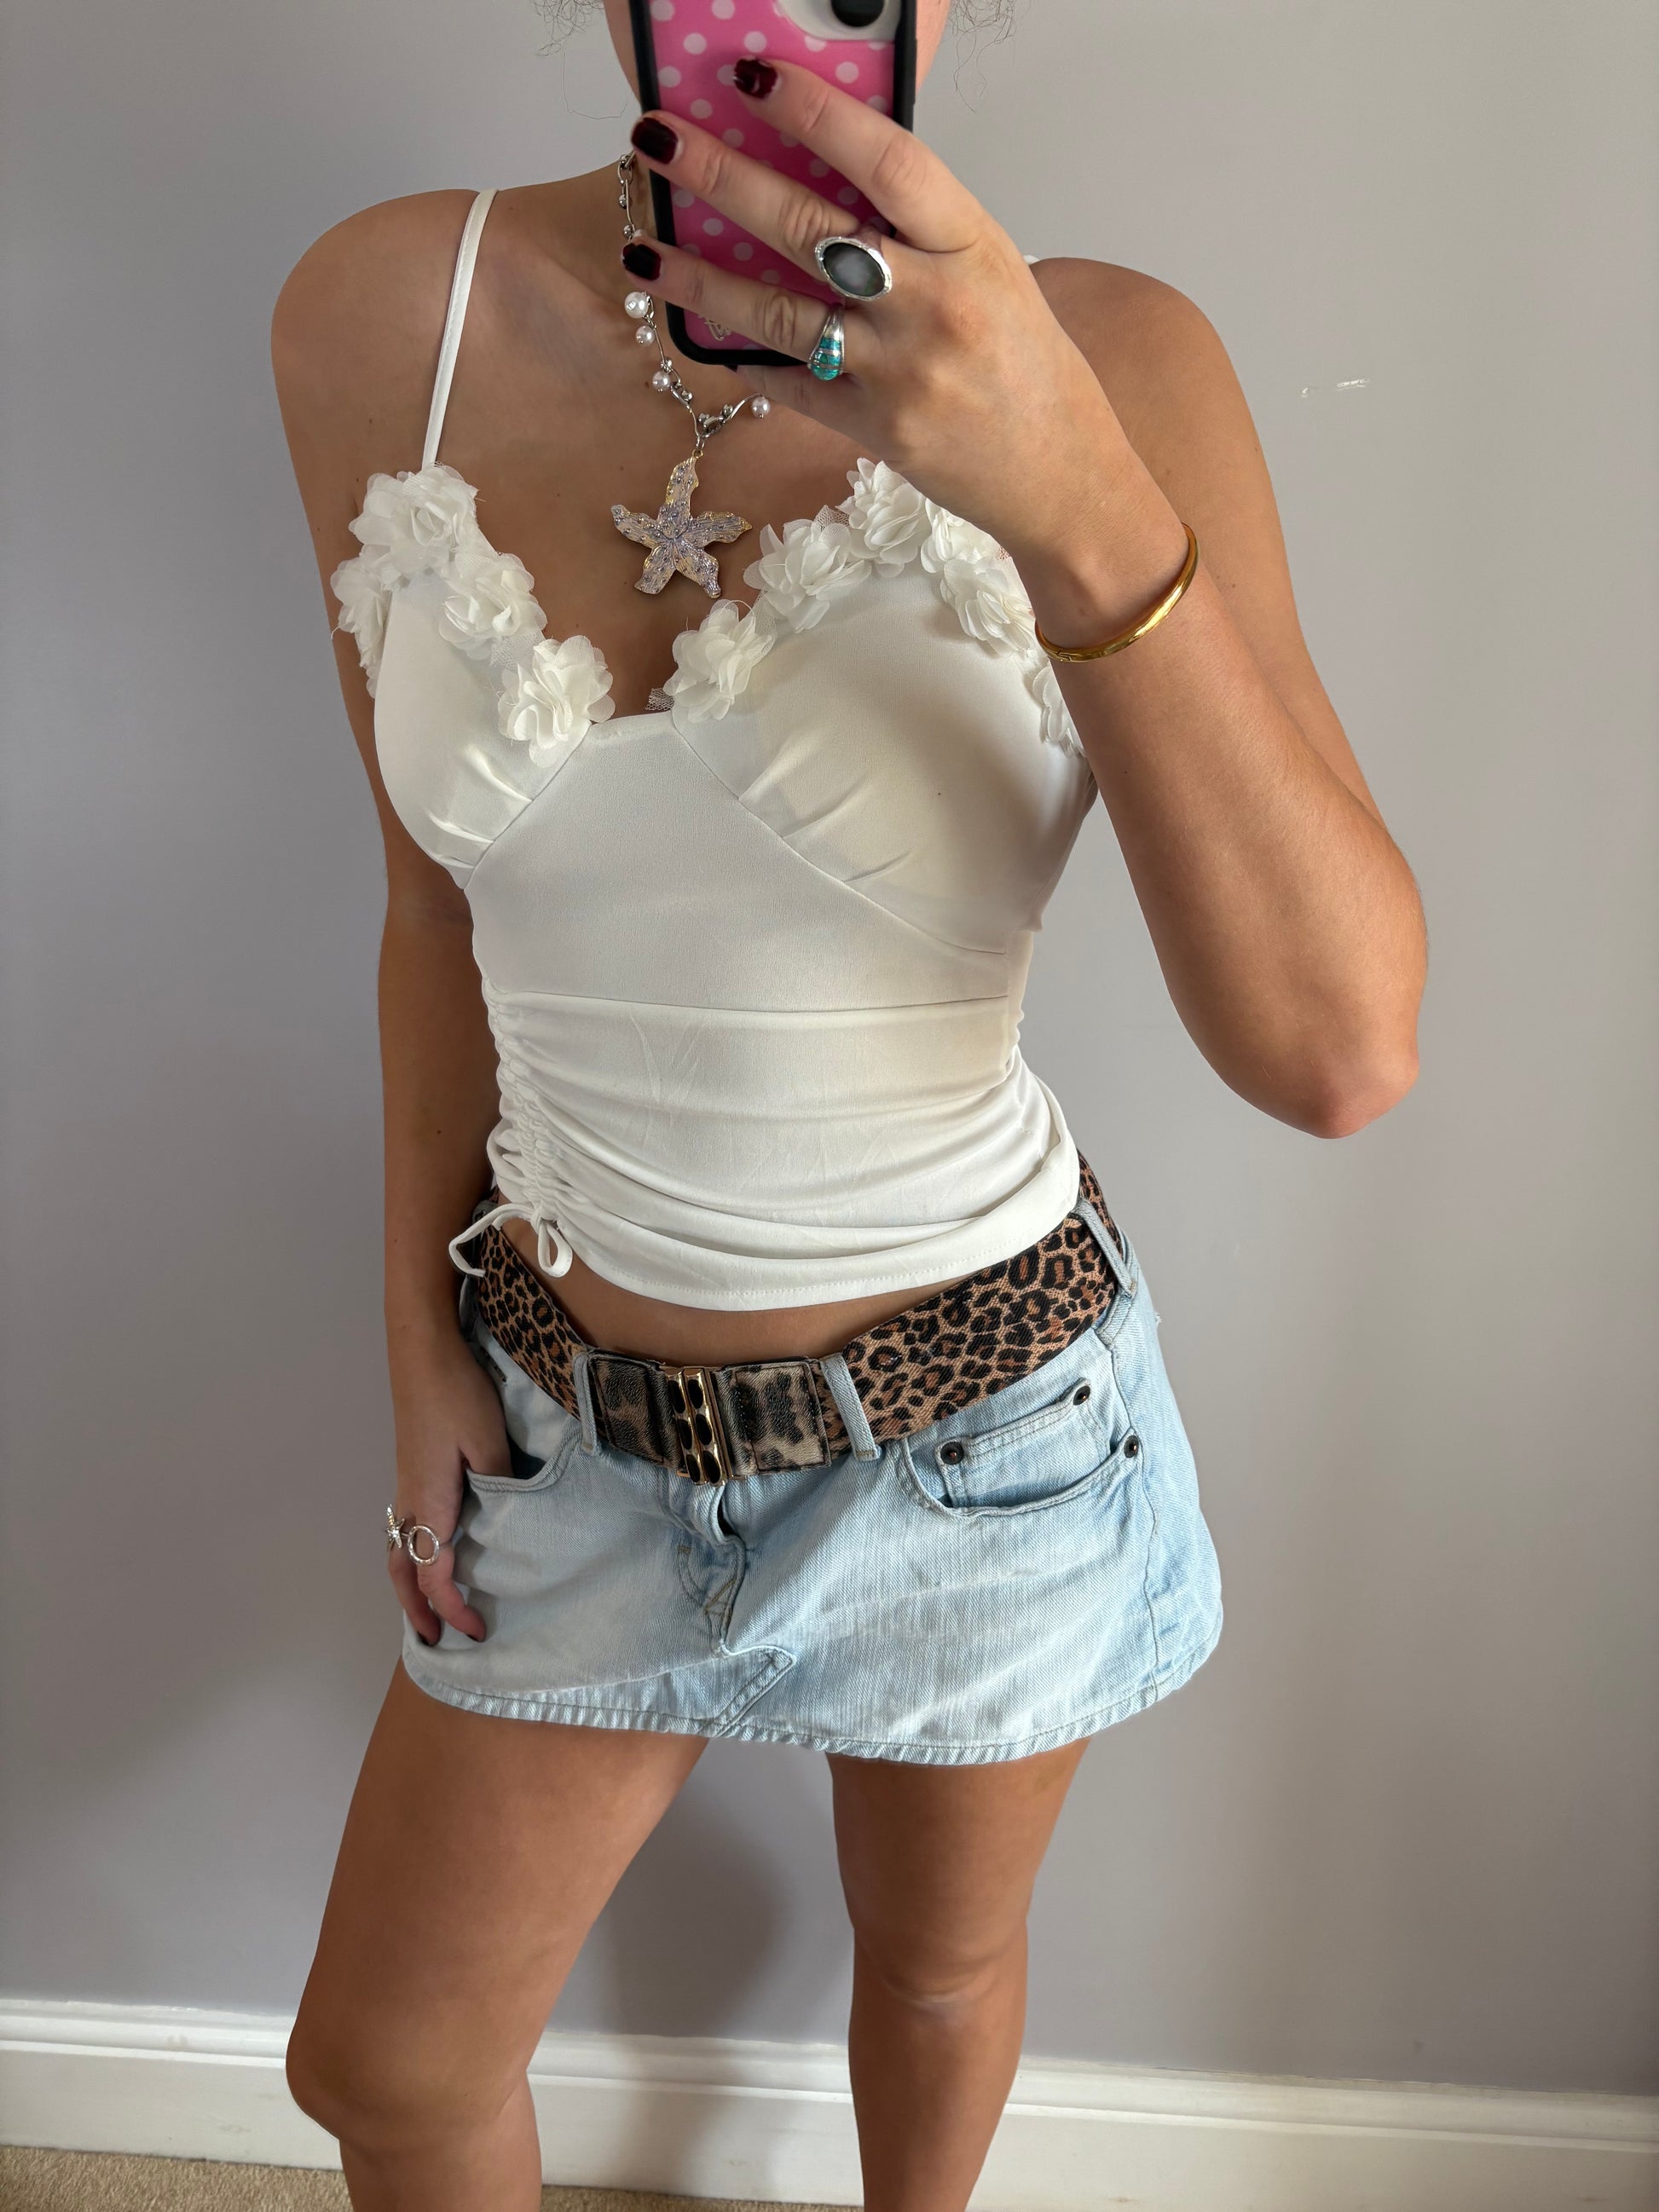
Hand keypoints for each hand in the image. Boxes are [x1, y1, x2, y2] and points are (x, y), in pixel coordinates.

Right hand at [387, 1329, 511, 1644]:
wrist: (424, 1351)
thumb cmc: (457, 1394)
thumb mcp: (489, 1442)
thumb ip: (501, 1488)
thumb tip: (512, 1524)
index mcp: (431, 1502)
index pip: (435, 1574)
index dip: (453, 1608)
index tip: (475, 1631)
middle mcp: (411, 1500)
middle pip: (402, 1570)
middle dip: (415, 1610)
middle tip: (435, 1640)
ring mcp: (407, 1484)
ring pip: (398, 1548)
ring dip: (408, 1584)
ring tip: (425, 1608)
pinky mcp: (412, 1469)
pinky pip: (405, 1526)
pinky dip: (411, 1554)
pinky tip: (432, 1550)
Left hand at [623, 60, 1132, 566]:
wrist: (1063, 477)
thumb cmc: (1029, 368)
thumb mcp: (993, 274)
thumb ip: (920, 232)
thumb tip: (826, 181)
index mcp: (972, 244)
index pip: (884, 158)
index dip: (813, 112)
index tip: (752, 77)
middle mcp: (933, 303)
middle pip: (807, 227)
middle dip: (720, 176)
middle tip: (658, 141)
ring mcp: (899, 372)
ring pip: (775, 312)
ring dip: (698, 280)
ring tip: (644, 252)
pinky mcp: (873, 431)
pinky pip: (790, 385)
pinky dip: (747, 362)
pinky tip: (709, 340)